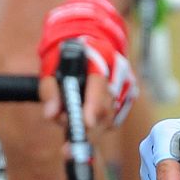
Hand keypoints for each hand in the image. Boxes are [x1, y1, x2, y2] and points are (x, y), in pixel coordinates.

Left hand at [37, 0, 136, 131]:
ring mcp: (127, 84)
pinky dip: (99, 124)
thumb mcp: (50, 65)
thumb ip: (49, 89)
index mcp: (100, 55)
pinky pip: (115, 120)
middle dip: (87, 126)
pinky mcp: (130, 96)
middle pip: (107, 107)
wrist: (89, 40)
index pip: (99, 84)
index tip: (86, 123)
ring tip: (72, 120)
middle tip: (67, 139)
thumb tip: (51, 114)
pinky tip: (86, 116)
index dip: (93, 105)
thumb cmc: (67, 53)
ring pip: (111, 117)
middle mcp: (118, 70)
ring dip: (91, 127)